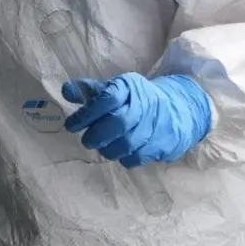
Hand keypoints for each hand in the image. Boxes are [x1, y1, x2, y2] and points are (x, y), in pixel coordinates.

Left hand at [62, 72, 212, 166]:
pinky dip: (122, 158)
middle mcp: (145, 104)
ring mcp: (155, 126)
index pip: (107, 99)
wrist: (178, 110)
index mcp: (130, 87)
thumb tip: (66, 90)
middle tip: (87, 141)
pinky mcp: (161, 145)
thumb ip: (90, 92)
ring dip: (107, 150)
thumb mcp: (116, 90)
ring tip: (103, 146)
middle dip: (96, 136)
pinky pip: (135, 158)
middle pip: (117, 123)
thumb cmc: (138, 101)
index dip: (86, 114)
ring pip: (125, 145)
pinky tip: (120, 151)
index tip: (71, 125)